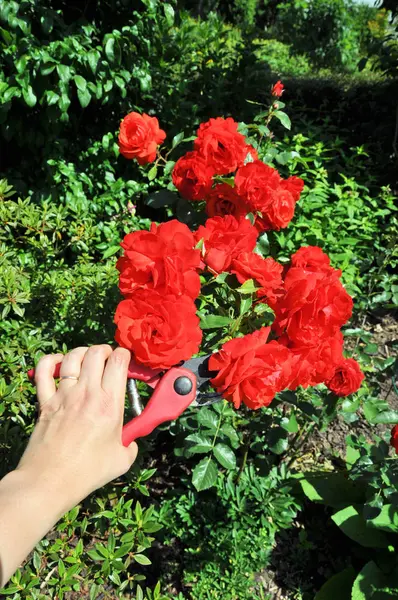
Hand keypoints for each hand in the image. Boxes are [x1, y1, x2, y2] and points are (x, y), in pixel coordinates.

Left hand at [17, 344, 137, 512]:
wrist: (50, 481)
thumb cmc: (87, 472)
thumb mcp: (122, 460)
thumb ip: (131, 444)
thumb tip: (131, 440)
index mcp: (110, 403)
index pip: (119, 361)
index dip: (124, 355)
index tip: (126, 362)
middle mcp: (87, 393)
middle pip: (96, 353)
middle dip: (105, 351)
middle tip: (108, 360)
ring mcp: (64, 395)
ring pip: (73, 357)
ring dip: (83, 352)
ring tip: (88, 359)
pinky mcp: (45, 401)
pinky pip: (44, 371)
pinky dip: (51, 361)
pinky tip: (59, 364)